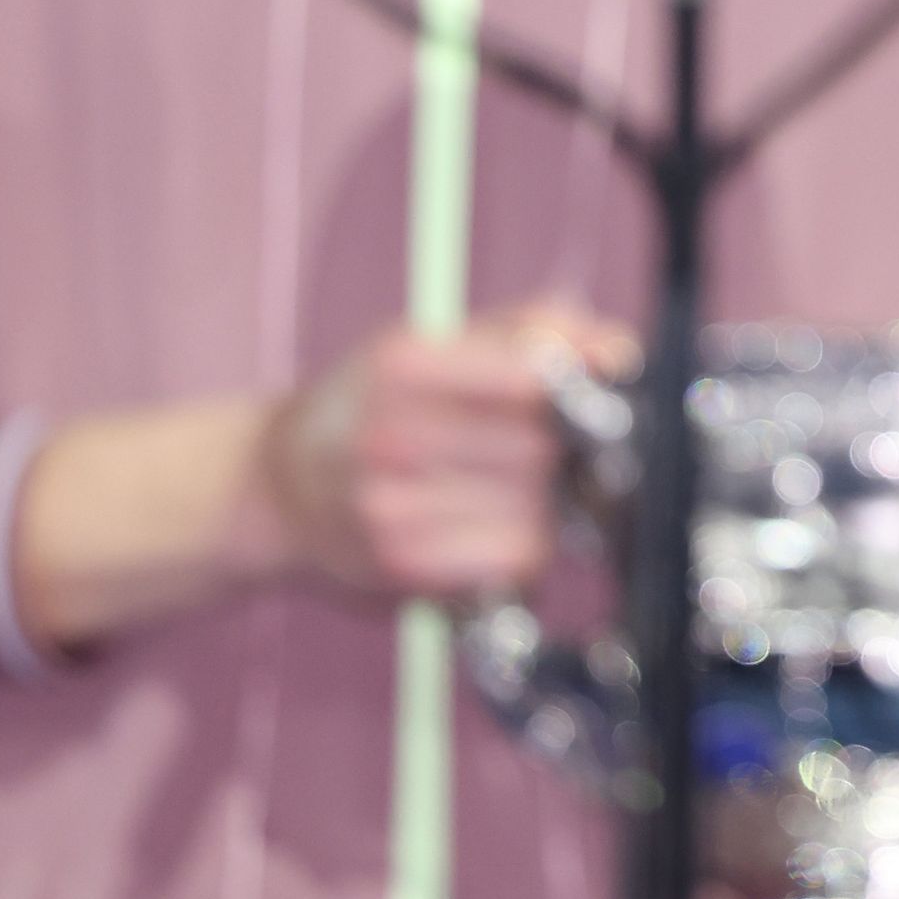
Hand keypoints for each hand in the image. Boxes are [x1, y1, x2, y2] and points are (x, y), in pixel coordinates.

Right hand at [261, 301, 637, 602]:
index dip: (579, 387)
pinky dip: (525, 547)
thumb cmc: (375, 407)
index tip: (588, 393)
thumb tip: (617, 350)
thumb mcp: (436, 343)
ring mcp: (391, 508)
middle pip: (543, 447)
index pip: (535, 375)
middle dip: (564, 450)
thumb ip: (531, 330)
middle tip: (552, 448)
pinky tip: (495, 527)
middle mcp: (390, 436)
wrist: (280, 491)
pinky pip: (516, 559)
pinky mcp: (403, 568)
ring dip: (547, 503)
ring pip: (538, 509)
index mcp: (404, 363)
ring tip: (512, 488)